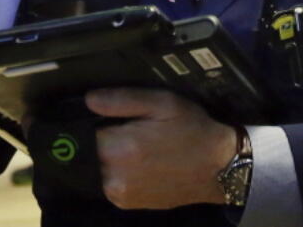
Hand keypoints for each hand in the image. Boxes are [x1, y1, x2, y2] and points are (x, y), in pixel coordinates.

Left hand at [86, 88, 235, 209]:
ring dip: (106, 157)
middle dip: (101, 140)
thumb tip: (89, 99)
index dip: (94, 121)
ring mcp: (120, 194)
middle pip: (88, 152)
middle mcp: (116, 176)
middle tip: (127, 130)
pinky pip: (108, 182)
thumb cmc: (192, 130)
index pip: (84, 132)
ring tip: (134, 146)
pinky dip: (115, 171)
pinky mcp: (127, 204)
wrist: (219, 168)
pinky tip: (137, 162)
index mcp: (122, 148)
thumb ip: (121, 100)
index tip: (111, 118)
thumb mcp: (162, 103)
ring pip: (96, 168)